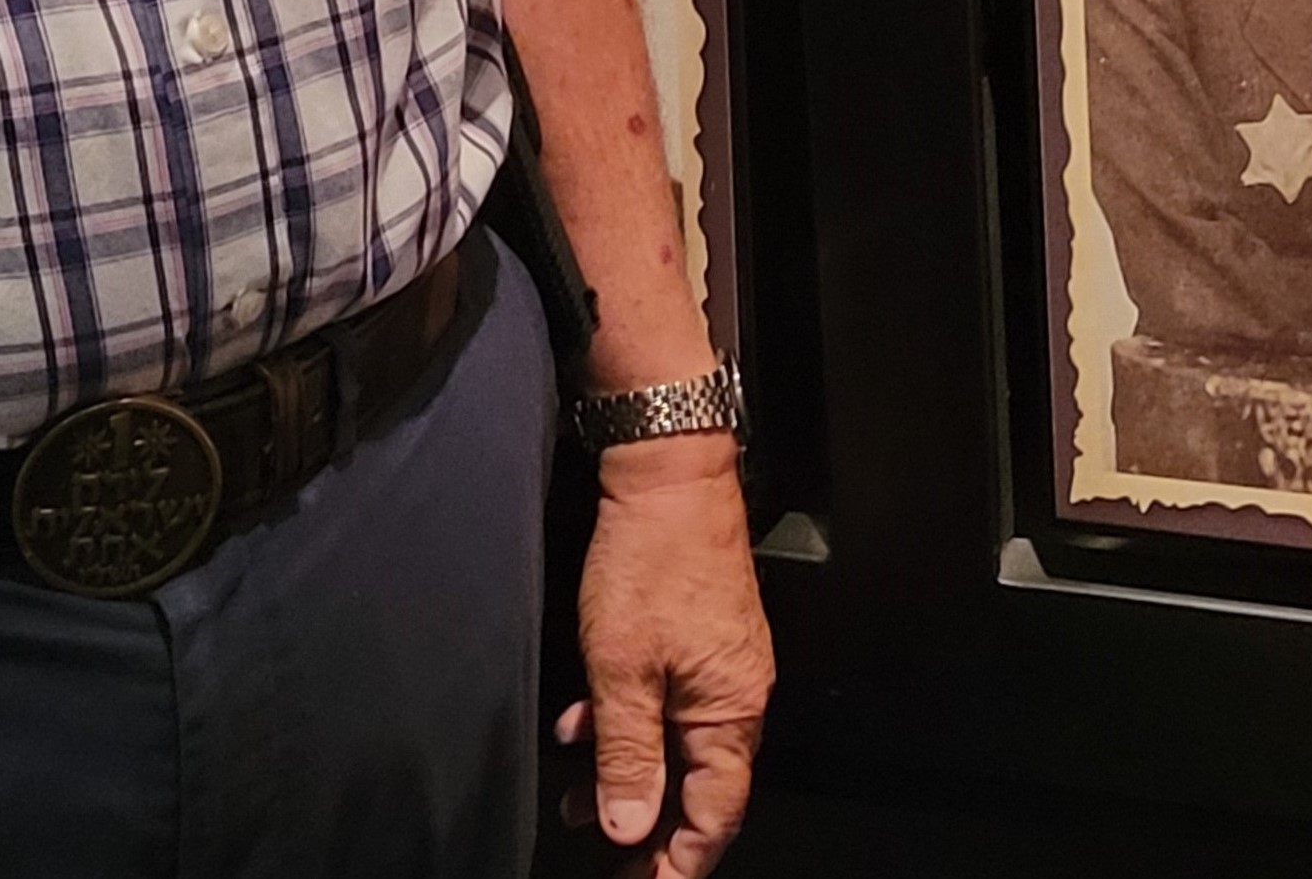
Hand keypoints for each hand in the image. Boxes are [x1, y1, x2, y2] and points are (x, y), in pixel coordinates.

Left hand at [556, 432, 773, 876]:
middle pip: (700, 786)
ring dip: (627, 774)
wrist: (667, 472)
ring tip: (574, 797)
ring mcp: (721, 661)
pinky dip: (627, 724)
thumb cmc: (651, 559)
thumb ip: (627, 754)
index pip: (715, 814)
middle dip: (646, 824)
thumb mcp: (622, 669)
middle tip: (602, 852)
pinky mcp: (700, 635)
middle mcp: (737, 691)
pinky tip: (582, 722)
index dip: (678, 862)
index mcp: (732, 708)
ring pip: (678, 744)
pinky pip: (670, 704)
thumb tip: (632, 827)